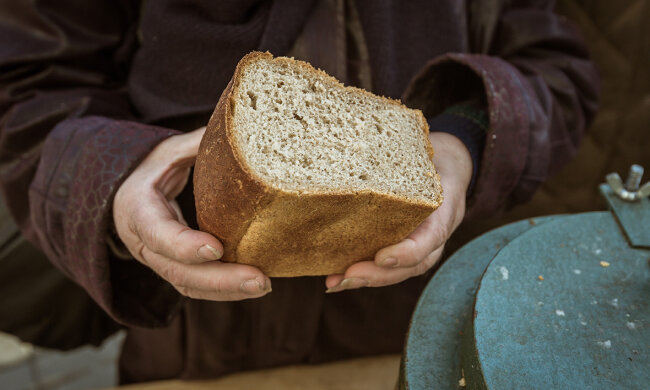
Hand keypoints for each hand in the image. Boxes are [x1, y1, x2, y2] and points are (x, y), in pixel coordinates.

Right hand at [113, 127, 271, 300]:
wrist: (123, 194)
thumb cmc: (149, 169)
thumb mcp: (167, 150)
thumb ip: (197, 144)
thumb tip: (241, 128)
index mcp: (137, 209)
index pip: (157, 233)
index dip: (184, 245)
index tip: (217, 248)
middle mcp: (143, 243)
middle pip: (178, 271)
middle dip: (220, 280)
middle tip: (261, 281)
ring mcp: (157, 261)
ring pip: (188, 286)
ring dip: (227, 291)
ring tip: (264, 285)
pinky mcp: (172, 270)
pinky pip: (195, 288)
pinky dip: (223, 291)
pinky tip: (253, 286)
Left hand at [325, 132, 472, 291]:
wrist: (448, 164)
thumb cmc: (432, 157)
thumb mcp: (426, 154)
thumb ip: (408, 159)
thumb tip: (362, 150)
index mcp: (444, 210)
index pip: (431, 238)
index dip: (407, 252)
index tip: (382, 256)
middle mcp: (434, 234)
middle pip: (412, 265)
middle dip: (378, 275)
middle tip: (347, 276)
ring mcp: (421, 244)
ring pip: (398, 270)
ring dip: (365, 279)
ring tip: (334, 283)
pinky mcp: (403, 245)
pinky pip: (386, 265)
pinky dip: (361, 272)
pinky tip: (334, 277)